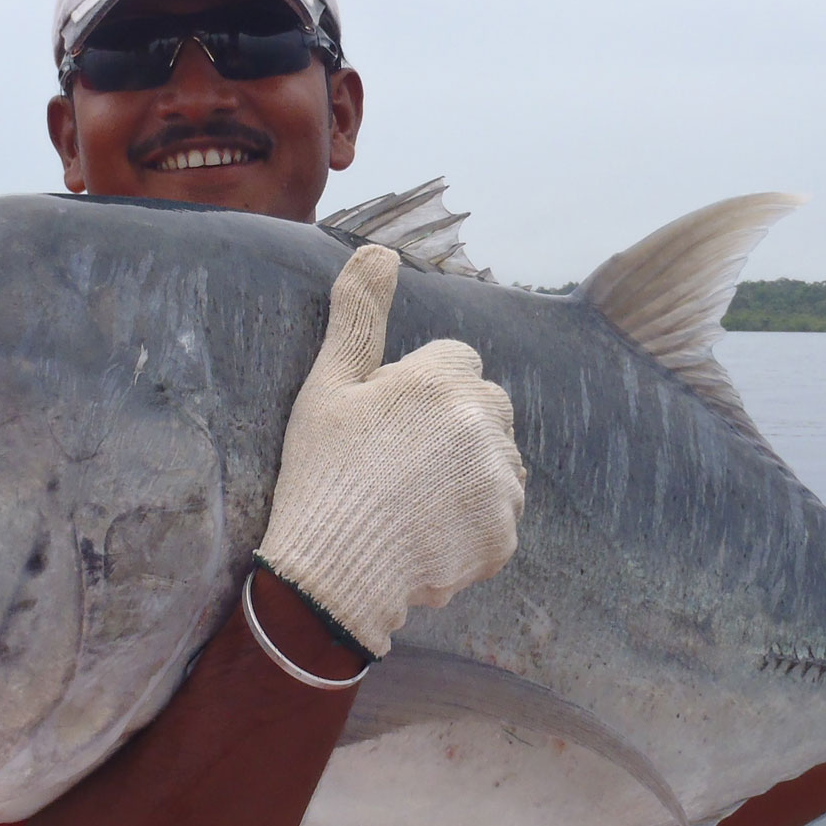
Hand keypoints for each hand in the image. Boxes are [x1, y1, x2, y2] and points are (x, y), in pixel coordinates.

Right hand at [254, 244, 526, 657]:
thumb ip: (359, 315)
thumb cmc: (321, 475)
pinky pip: (498, 515)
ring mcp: (499, 484)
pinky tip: (424, 534)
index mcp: (441, 381)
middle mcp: (483, 425)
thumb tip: (380, 250)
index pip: (457, 362)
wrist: (331, 576)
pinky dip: (469, 525)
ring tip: (411, 502)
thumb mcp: (328, 387)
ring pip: (496, 461)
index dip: (417, 391)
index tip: (384, 424)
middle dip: (453, 427)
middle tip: (396, 464)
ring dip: (467, 474)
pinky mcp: (504, 536)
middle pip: (486, 408)